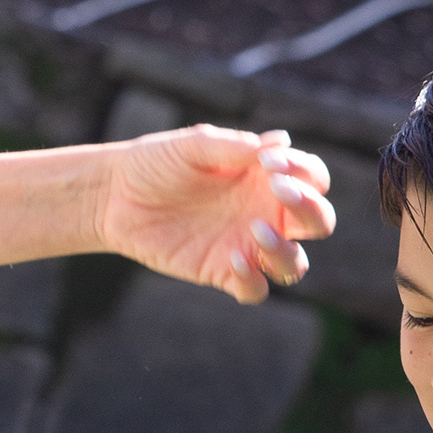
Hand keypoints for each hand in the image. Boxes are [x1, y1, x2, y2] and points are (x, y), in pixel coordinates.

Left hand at [100, 123, 334, 305]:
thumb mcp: (194, 146)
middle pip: (319, 222)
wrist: (113, 195)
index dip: (306, 173)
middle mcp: (264, 212)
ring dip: (286, 250)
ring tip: (255, 230)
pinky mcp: (223, 273)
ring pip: (295, 263)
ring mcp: (246, 246)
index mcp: (265, 178)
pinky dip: (253, 280)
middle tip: (277, 191)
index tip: (271, 164)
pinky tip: (232, 259)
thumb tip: (282, 142)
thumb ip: (236, 147)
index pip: (314, 179)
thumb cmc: (156, 162)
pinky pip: (255, 290)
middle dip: (310, 209)